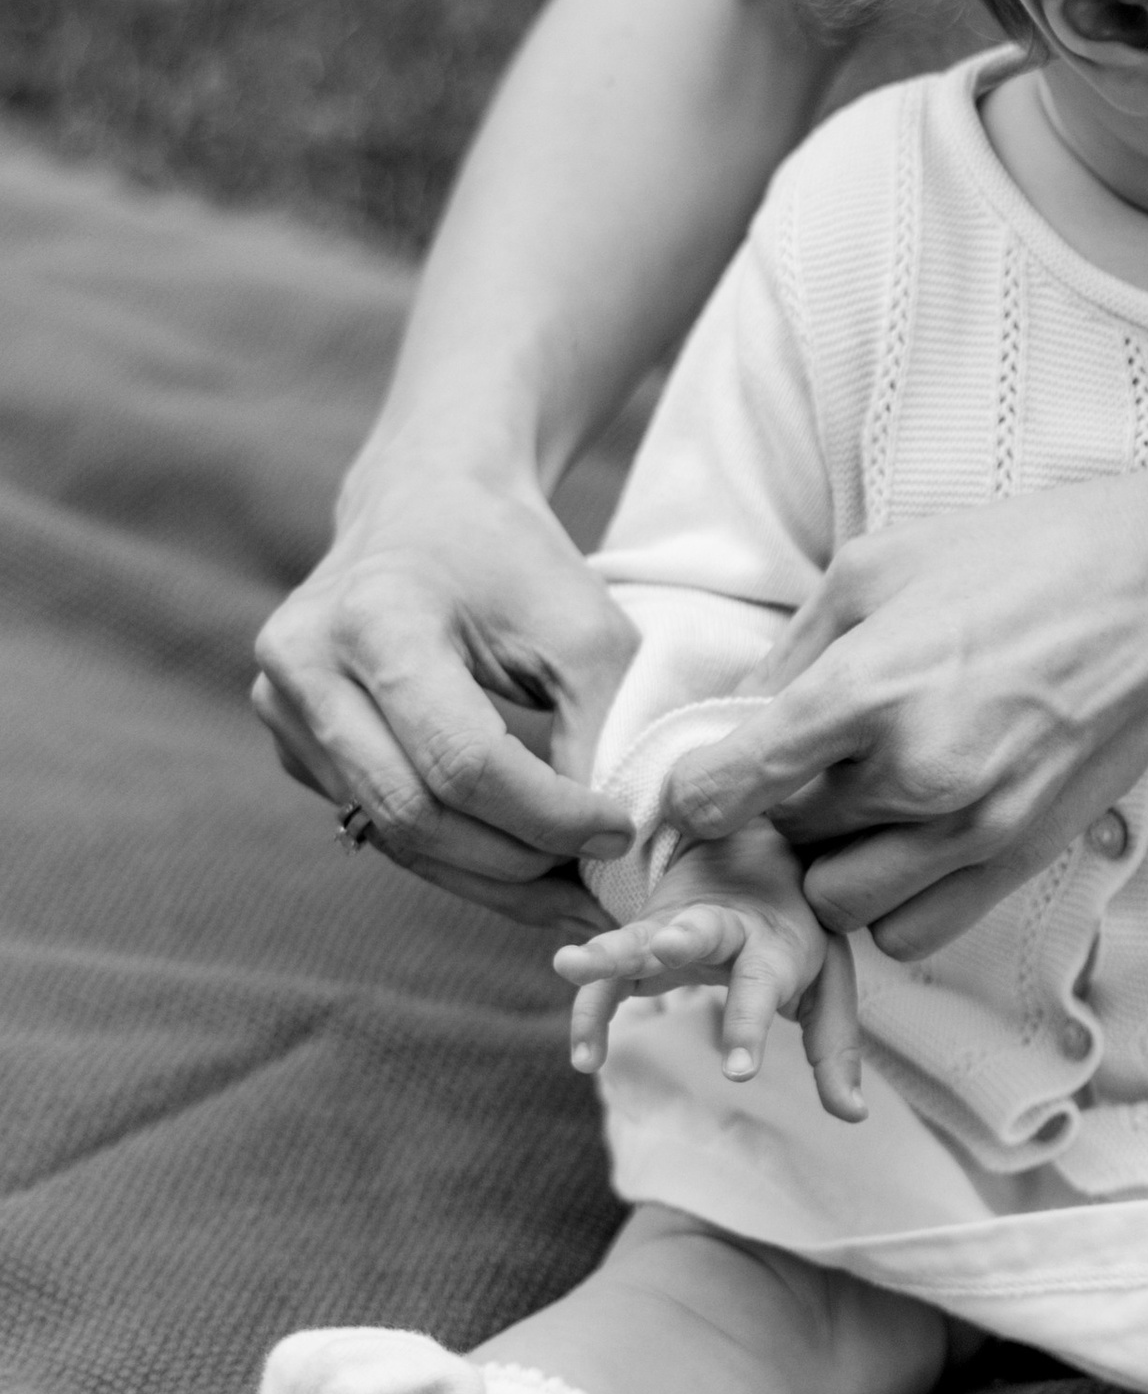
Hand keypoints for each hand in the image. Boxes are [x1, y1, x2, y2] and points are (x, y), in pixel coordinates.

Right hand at [253, 458, 637, 928]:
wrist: (427, 503)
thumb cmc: (515, 560)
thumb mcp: (582, 627)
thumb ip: (597, 730)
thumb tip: (600, 849)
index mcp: (376, 619)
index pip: (463, 759)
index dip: (548, 815)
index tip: (620, 832)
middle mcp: (305, 664)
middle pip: (416, 812)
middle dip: (518, 862)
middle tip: (596, 884)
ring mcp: (281, 706)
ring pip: (392, 835)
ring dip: (487, 877)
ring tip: (567, 891)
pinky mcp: (288, 741)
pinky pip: (375, 822)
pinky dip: (451, 852)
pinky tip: (514, 856)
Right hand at [555, 821, 868, 1118]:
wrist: (756, 854)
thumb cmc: (795, 935)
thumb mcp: (825, 982)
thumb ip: (834, 1047)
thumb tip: (854, 1115)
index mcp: (775, 942)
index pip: (763, 984)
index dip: (748, 1026)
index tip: (738, 1073)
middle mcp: (723, 927)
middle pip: (701, 931)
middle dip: (681, 939)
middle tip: (665, 948)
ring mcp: (674, 926)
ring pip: (638, 938)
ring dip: (607, 952)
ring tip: (568, 965)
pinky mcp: (639, 939)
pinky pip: (608, 976)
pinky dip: (590, 1009)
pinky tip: (584, 1057)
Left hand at [646, 471, 1147, 958]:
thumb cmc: (1024, 559)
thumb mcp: (879, 567)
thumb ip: (793, 651)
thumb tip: (734, 721)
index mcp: (867, 687)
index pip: (729, 786)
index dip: (696, 791)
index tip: (705, 778)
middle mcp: (914, 772)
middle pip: (782, 842)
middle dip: (772, 815)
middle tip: (795, 772)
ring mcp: (972, 827)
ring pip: (837, 904)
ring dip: (829, 865)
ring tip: (854, 808)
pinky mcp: (1020, 858)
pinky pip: (911, 933)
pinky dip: (890, 904)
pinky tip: (904, 843)